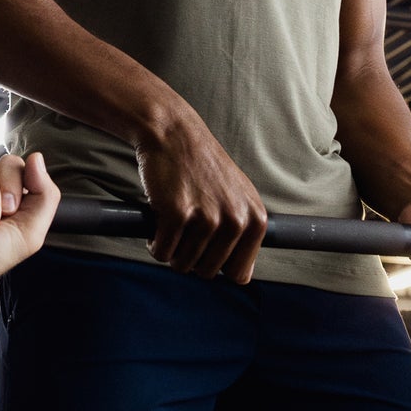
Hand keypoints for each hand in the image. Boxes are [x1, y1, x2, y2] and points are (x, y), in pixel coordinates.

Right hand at [137, 115, 266, 282]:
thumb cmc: (203, 168)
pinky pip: (161, 253)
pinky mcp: (177, 214)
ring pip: (182, 264)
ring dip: (171, 248)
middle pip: (208, 272)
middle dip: (192, 256)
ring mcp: (207, 218)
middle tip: (186, 227)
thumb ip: (246, 233)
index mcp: (256, 219)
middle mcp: (236, 220)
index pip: (239, 274)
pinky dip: (154, 242)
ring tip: (174, 218)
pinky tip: (159, 218)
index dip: (218, 263)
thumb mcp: (239, 197)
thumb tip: (243, 277)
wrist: (174, 133)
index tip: (208, 244)